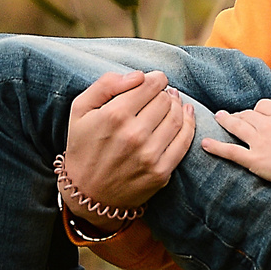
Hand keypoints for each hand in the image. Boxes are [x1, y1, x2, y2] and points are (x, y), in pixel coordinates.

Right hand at [57, 70, 194, 220]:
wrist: (87, 193)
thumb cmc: (83, 146)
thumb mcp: (80, 109)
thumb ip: (105, 84)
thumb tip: (138, 75)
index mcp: (114, 116)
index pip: (150, 85)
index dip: (156, 79)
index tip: (154, 81)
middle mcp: (133, 135)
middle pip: (164, 100)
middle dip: (164, 93)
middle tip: (160, 95)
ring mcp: (149, 155)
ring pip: (177, 117)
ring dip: (177, 105)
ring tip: (171, 102)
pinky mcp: (161, 171)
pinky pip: (184, 140)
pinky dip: (189, 123)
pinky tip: (186, 114)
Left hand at [200, 99, 270, 188]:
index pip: (262, 106)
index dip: (257, 110)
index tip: (255, 114)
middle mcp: (267, 124)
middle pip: (247, 115)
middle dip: (239, 114)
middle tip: (231, 115)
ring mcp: (258, 141)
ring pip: (237, 127)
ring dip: (225, 121)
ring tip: (218, 118)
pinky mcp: (254, 159)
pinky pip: (230, 151)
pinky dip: (216, 147)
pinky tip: (205, 143)